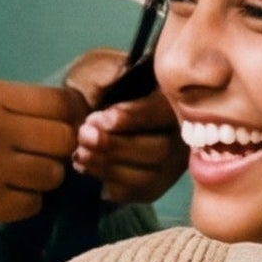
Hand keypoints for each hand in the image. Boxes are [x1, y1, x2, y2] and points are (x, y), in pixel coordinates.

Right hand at [0, 76, 88, 238]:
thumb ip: (8, 106)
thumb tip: (66, 115)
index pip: (58, 102)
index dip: (71, 116)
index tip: (66, 126)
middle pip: (63, 138)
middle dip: (58, 150)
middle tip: (38, 155)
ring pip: (53, 174)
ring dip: (41, 178)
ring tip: (14, 176)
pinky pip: (33, 204)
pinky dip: (24, 202)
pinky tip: (1, 196)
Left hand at [62, 46, 184, 203]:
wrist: (91, 107)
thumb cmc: (100, 83)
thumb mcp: (101, 68)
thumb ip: (108, 74)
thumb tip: (114, 81)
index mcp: (173, 97)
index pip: (164, 111)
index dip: (133, 117)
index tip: (101, 119)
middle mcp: (182, 134)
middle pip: (161, 149)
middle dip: (117, 146)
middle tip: (83, 135)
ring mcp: (171, 164)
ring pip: (149, 176)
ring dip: (109, 166)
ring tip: (79, 153)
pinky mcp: (155, 185)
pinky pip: (137, 193)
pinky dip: (109, 183)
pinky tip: (85, 167)